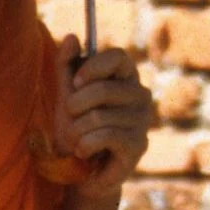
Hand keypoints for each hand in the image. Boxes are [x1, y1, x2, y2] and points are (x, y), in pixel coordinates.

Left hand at [54, 38, 152, 199]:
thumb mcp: (67, 95)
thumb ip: (67, 66)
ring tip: (76, 141)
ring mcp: (143, 121)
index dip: (94, 66)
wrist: (81, 172)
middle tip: (71, 119)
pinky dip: (85, 145)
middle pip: (104, 88)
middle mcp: (141, 96)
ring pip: (99, 116)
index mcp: (126, 78)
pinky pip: (105, 135)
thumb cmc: (76, 130)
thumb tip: (72, 37)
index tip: (76, 82)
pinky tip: (84, 152)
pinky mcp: (139, 145)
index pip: (119, 56)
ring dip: (77, 131)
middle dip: (75, 105)